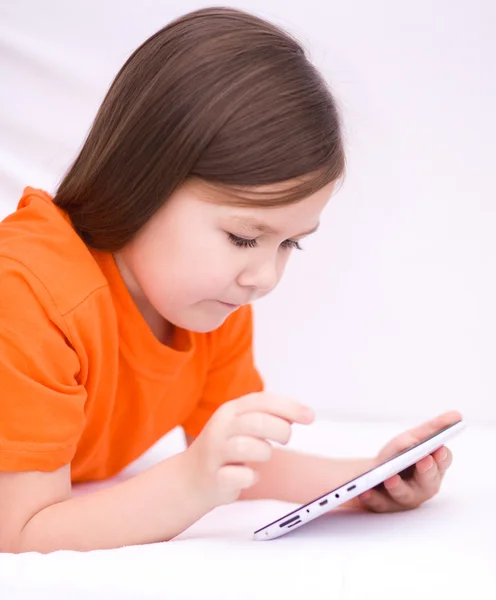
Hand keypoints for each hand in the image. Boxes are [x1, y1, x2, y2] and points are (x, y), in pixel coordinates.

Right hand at [185, 392, 313, 507]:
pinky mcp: (215, 477)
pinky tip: (250, 477)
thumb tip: (300, 414)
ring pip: (248, 448)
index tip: (310, 416)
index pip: (262, 400)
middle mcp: (221, 428)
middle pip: (258, 422)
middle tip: (286, 439)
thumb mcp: (242, 424)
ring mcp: (215, 453)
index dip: (289, 407)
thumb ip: (267, 416)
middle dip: (281, 431)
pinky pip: (241, 477)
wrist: (190, 478)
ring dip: (264, 453)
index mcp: (230, 410)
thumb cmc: (225, 449)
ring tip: (262, 456)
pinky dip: (251, 478)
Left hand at [358, 410, 461, 512]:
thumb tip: (456, 415)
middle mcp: (423, 486)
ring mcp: (404, 498)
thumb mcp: (412, 438)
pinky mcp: (384, 505)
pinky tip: (365, 491)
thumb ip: (432, 429)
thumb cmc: (399, 455)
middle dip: (426, 472)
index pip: (442, 462)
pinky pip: (378, 503)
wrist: (373, 474)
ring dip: (399, 487)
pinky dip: (372, 497)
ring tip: (390, 478)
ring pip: (404, 495)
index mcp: (433, 468)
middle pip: (428, 482)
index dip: (441, 457)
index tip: (439, 449)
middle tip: (423, 460)